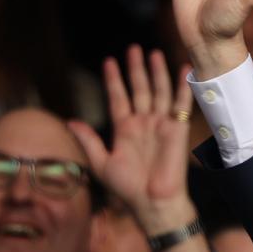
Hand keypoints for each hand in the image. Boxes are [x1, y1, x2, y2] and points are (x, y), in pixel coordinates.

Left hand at [69, 45, 194, 235]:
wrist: (153, 202)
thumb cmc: (127, 188)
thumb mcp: (101, 163)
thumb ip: (88, 141)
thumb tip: (70, 121)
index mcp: (124, 129)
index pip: (118, 98)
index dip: (113, 80)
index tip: (109, 62)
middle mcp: (143, 123)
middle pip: (139, 89)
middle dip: (136, 69)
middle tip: (133, 48)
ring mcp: (161, 125)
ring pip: (159, 92)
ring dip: (156, 73)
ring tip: (153, 53)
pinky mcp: (177, 130)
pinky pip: (181, 104)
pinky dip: (182, 87)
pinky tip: (182, 70)